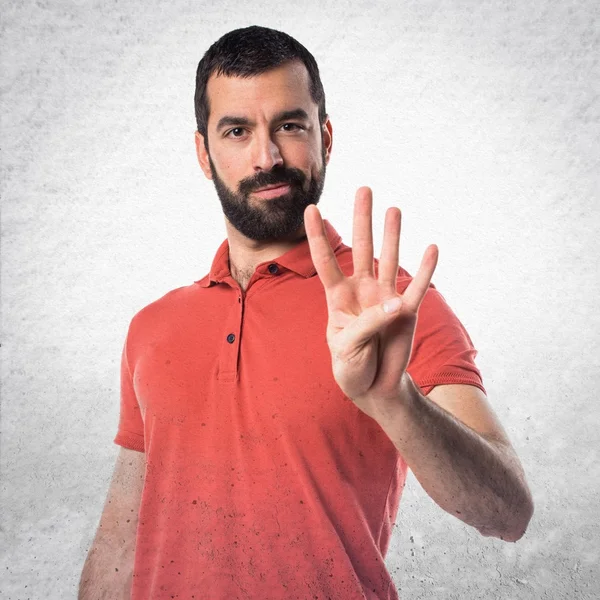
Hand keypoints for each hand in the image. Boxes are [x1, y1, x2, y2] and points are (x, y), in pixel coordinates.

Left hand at [304, 187, 438, 420]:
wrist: (373, 387)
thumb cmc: (351, 366)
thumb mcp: (347, 348)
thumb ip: (368, 325)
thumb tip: (397, 304)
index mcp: (338, 298)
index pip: (325, 262)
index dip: (317, 236)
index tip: (310, 208)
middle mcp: (362, 291)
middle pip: (361, 249)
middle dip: (362, 220)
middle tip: (364, 189)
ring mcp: (385, 299)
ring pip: (388, 260)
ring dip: (392, 235)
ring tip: (393, 209)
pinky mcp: (407, 313)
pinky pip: (417, 289)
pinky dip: (425, 270)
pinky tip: (431, 248)